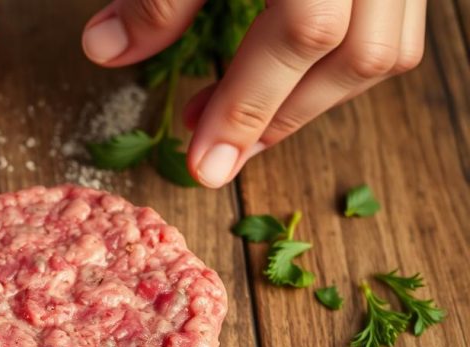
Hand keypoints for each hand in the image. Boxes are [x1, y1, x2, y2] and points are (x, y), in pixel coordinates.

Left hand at [82, 0, 425, 187]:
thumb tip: (104, 51)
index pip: (301, 32)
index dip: (247, 104)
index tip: (203, 166)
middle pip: (356, 55)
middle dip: (278, 115)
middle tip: (213, 152)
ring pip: (385, 50)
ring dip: (313, 98)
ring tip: (243, 120)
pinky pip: (393, 29)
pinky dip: (339, 67)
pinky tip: (285, 78)